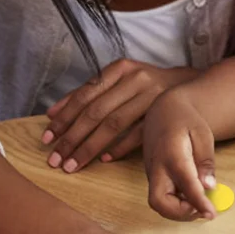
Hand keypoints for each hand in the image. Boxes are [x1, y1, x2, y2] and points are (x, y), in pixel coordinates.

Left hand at [43, 61, 197, 171]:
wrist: (187, 86)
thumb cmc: (144, 85)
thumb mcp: (117, 80)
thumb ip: (86, 94)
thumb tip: (52, 114)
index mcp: (120, 69)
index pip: (85, 95)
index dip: (64, 117)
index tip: (47, 138)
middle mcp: (135, 80)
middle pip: (97, 111)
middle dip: (72, 138)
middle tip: (55, 159)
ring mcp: (151, 97)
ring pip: (114, 124)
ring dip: (90, 147)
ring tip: (72, 164)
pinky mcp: (164, 115)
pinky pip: (138, 134)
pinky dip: (120, 148)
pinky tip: (104, 160)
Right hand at [143, 92, 218, 220]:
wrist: (164, 109)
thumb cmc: (186, 120)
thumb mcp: (202, 134)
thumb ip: (206, 161)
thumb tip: (209, 187)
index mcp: (172, 153)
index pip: (185, 184)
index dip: (199, 203)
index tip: (212, 214)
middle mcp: (157, 166)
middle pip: (158, 201)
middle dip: (180, 214)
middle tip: (202, 209)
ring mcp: (151, 172)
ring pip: (157, 203)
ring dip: (178, 210)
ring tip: (199, 201)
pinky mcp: (152, 176)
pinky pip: (160, 196)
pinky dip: (175, 203)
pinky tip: (191, 194)